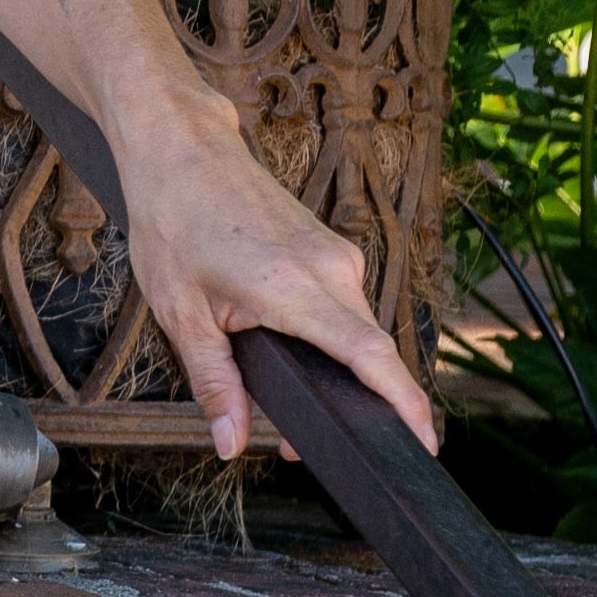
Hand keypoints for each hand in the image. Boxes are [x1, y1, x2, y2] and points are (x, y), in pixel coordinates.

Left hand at [117, 102, 436, 463]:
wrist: (183, 150)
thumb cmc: (173, 223)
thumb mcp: (181, 313)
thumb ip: (214, 382)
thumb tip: (231, 443)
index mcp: (293, 286)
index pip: (370, 355)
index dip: (403, 404)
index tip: (423, 445)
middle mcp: (330, 268)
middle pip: (372, 352)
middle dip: (364, 406)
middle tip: (315, 446)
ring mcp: (339, 255)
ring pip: (361, 331)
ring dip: (346, 374)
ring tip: (300, 406)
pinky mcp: (335, 249)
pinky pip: (350, 308)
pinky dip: (336, 341)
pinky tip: (302, 359)